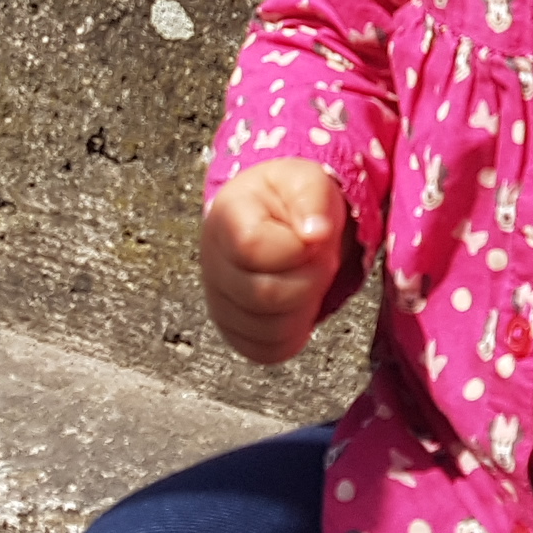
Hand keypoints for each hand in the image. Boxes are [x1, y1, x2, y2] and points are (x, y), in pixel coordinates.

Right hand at [200, 160, 345, 365]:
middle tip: (320, 260)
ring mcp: (219, 300)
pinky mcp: (234, 330)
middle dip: (309, 280)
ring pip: (267, 330)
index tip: (313, 236)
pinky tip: (299, 307)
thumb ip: (312, 199)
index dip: (295, 248)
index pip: (253, 248)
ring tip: (308, 280)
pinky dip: (293, 335)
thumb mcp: (306, 181)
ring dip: (304, 308)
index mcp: (226, 217)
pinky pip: (266, 352)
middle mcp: (212, 262)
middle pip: (262, 295)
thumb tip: (315, 234)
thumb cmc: (290, 199)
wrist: (278, 218)